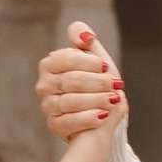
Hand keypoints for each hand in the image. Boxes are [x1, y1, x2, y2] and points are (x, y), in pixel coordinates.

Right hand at [37, 22, 124, 139]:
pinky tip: (103, 115)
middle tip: (116, 85)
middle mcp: (44, 85)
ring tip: (114, 99)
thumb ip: (85, 39)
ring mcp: (48, 106)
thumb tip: (86, 36)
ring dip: (98, 99)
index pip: (68, 59)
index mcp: (50, 64)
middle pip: (73, 80)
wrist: (101, 110)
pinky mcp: (54, 125)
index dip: (90, 62)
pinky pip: (71, 121)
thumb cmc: (95, 82)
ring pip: (72, 101)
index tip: (105, 67)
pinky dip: (90, 118)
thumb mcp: (93, 57)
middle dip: (98, 82)